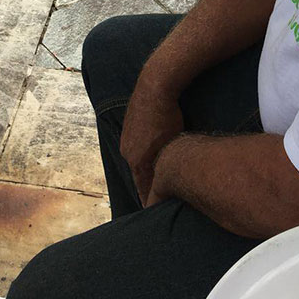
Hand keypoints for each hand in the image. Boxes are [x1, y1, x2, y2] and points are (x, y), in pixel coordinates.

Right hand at [120, 74, 183, 204]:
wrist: (155, 84)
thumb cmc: (168, 115)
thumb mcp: (172, 145)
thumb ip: (167, 167)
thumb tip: (168, 181)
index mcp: (136, 160)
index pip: (143, 189)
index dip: (150, 201)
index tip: (155, 213)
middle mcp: (127, 151)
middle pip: (139, 174)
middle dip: (149, 185)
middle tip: (160, 196)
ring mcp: (126, 136)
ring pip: (137, 158)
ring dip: (146, 166)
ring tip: (157, 173)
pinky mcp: (129, 124)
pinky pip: (136, 144)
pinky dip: (144, 150)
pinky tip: (154, 148)